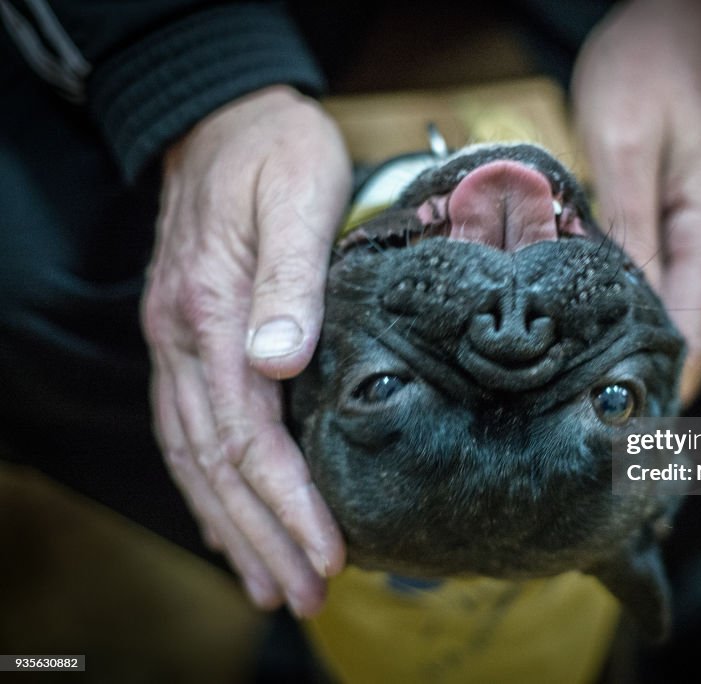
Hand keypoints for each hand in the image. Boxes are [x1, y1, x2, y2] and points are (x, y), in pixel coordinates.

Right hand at [142, 85, 350, 614]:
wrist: (222, 117)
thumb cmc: (275, 152)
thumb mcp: (297, 195)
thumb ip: (290, 280)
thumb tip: (279, 362)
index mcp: (212, 311)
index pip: (249, 434)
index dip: (288, 501)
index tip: (328, 552)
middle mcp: (181, 340)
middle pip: (217, 464)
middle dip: (264, 536)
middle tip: (308, 595)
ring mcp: (175, 344)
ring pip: (195, 459)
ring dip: (233, 528)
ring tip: (272, 585)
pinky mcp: (184, 341)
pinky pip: (186, 431)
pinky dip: (208, 488)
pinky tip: (231, 522)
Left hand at [573, 0, 700, 405]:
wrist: (677, 24)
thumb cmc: (645, 71)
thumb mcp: (621, 144)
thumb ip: (627, 227)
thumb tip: (626, 307)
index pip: (698, 327)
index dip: (667, 381)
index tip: (630, 430)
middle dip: (663, 382)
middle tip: (611, 433)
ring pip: (691, 316)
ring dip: (657, 358)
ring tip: (610, 402)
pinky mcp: (694, 225)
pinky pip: (679, 290)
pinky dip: (655, 323)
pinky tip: (619, 343)